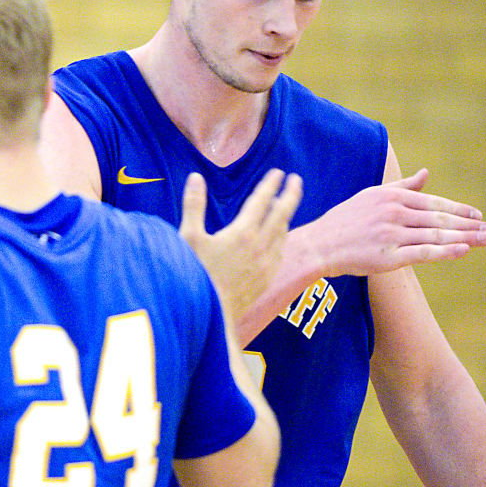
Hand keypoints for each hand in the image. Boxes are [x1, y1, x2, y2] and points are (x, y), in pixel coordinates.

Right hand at [180, 168, 301, 322]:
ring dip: (286, 216)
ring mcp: (266, 264)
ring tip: (284, 206)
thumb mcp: (188, 237)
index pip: (262, 200)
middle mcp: (260, 246)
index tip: (279, 172)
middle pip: (282, 213)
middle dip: (291, 194)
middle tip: (297, 180)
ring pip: (283, 233)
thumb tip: (196, 177)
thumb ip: (194, 205)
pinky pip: (280, 252)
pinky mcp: (266, 278)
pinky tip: (277, 238)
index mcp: (243, 232)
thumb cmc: (193, 274)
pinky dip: (281, 238)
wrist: (209, 314)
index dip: (270, 184)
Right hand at [302, 169, 485, 278]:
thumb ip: (402, 186)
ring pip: (435, 236)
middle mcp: (393, 213)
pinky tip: (462, 251)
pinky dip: (445, 252)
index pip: (433, 203)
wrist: (317, 245)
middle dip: (468, 225)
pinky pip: (422, 253)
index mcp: (391, 197)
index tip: (478, 215)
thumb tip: (427, 173)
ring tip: (484, 240)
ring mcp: (390, 235)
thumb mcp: (371, 196)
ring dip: (464, 238)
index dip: (458, 210)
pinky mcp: (386, 257)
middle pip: (439, 220)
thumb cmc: (344, 221)